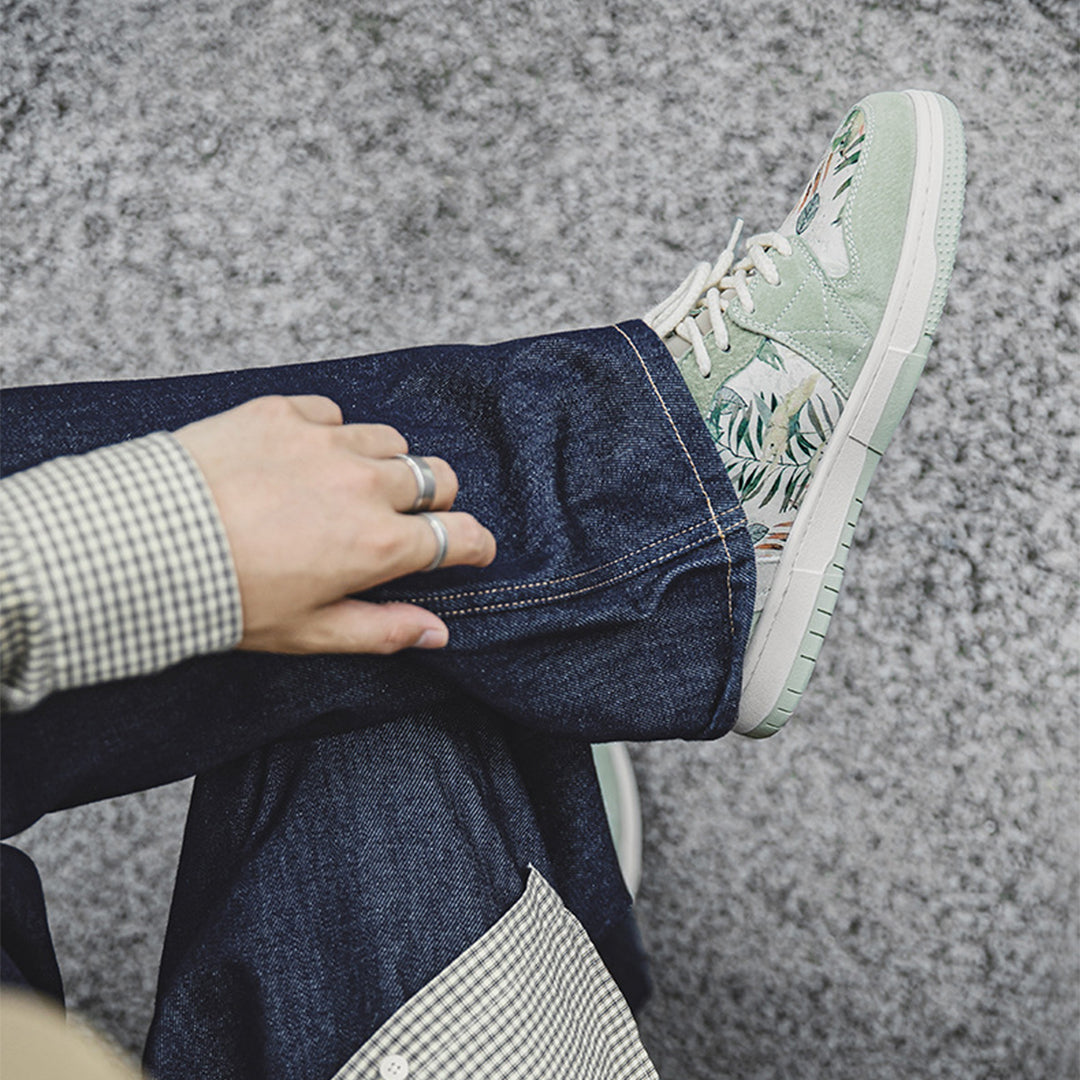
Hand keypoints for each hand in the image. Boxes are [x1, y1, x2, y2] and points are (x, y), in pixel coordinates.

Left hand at [174, 395, 495, 653]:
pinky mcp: (285, 413)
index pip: (461, 536)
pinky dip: (330, 435)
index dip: (475, 544)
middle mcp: (366, 486)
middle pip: (438, 478)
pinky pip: (334, 414)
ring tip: (346, 486)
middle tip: (404, 517)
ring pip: (391, 441)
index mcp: (379, 545)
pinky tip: (301, 460)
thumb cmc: (227, 597)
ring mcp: (327, 443)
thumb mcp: (310, 631)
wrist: (146, 543)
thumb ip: (383, 630)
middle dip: (434, 500)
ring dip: (383, 465)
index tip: (472, 548)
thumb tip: (436, 633)